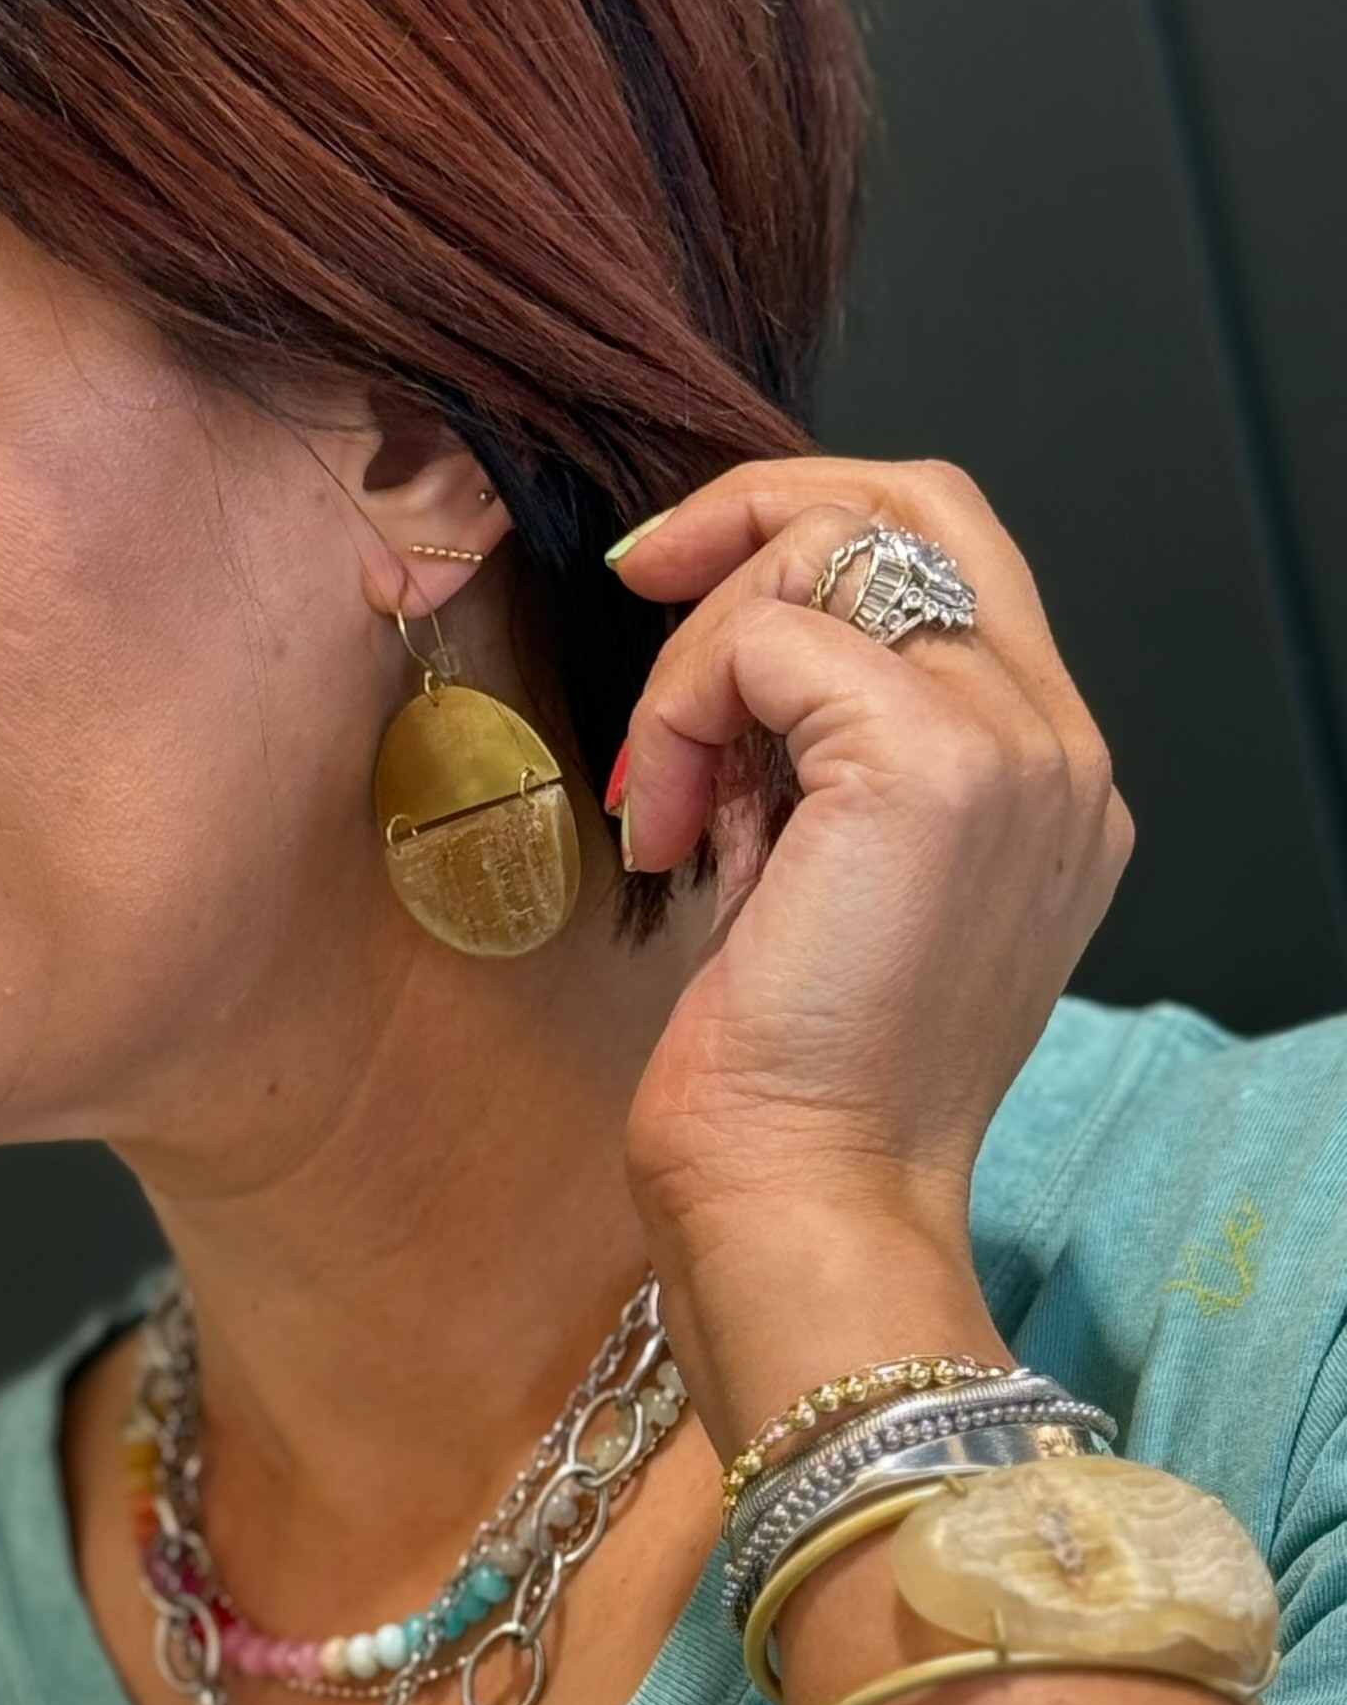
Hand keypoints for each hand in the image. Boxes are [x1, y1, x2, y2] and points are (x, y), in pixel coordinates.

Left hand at [609, 457, 1132, 1436]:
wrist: (803, 1202)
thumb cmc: (793, 1072)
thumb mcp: (824, 877)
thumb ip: (820, 755)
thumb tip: (734, 661)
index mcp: (1047, 779)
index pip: (952, 563)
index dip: (809, 544)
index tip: (686, 598)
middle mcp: (1059, 749)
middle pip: (921, 502)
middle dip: (759, 509)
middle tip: (644, 574)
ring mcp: (1017, 748)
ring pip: (830, 554)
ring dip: (700, 651)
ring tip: (665, 796)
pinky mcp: (935, 764)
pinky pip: (769, 637)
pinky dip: (685, 710)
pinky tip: (666, 830)